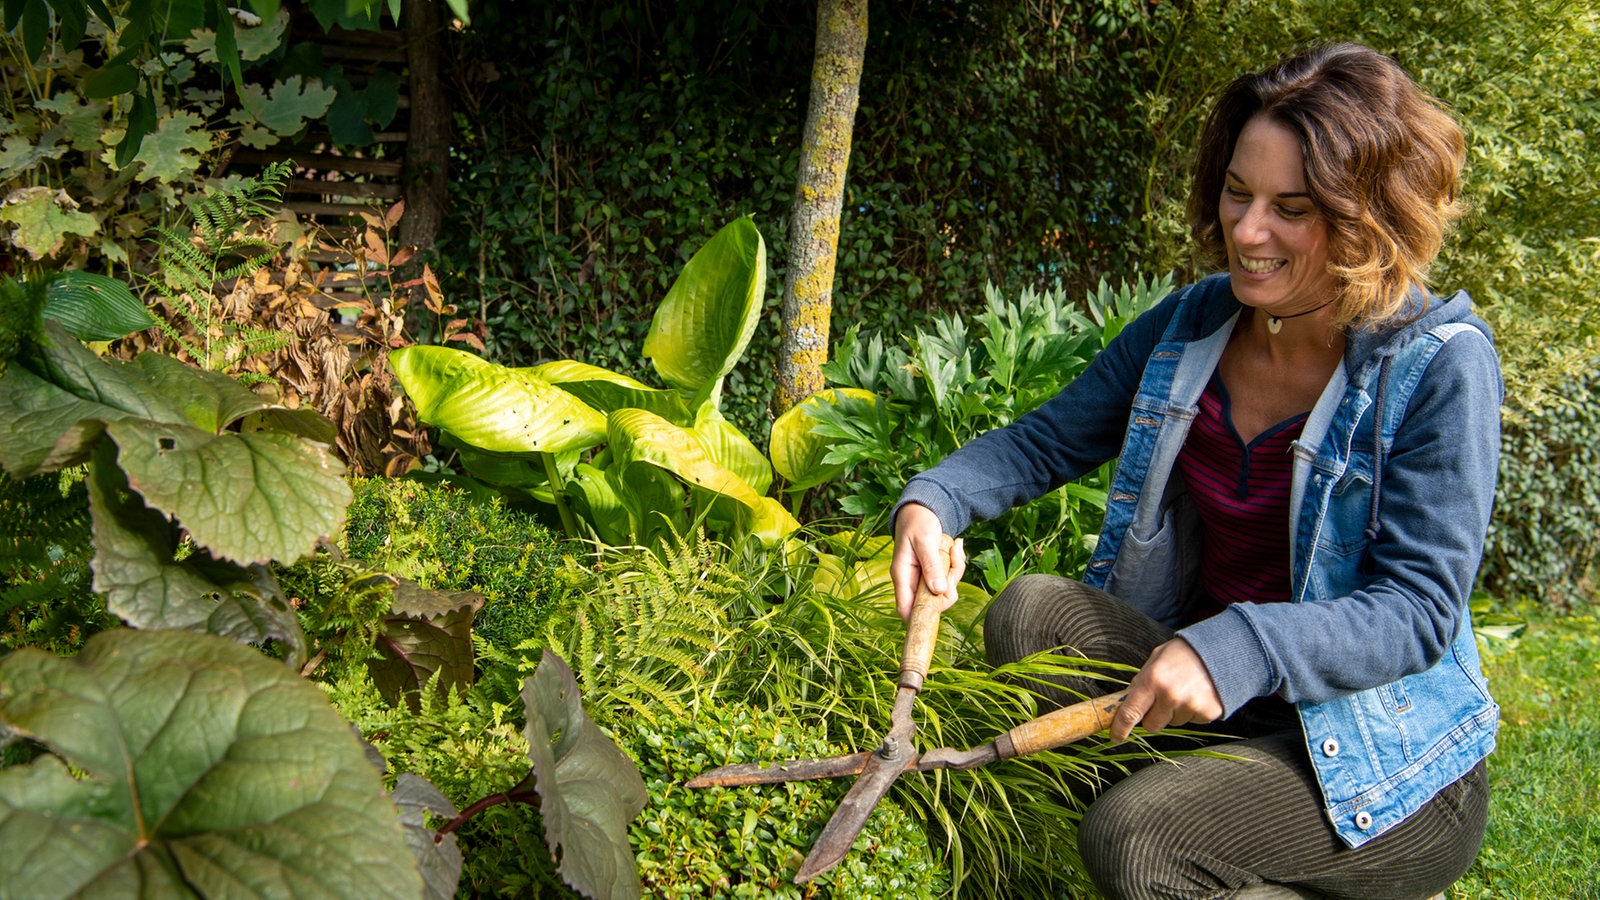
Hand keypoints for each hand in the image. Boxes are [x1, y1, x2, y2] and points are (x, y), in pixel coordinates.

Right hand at [891, 502, 964, 619]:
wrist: (923, 510)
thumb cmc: (918, 522)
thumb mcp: (925, 541)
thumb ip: (931, 565)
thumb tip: (938, 591)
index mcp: (902, 575)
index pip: (905, 607)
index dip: (918, 616)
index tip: (937, 613)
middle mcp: (912, 581)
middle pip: (931, 603)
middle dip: (948, 587)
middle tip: (953, 562)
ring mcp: (924, 579)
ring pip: (944, 592)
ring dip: (955, 572)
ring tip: (954, 548)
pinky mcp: (934, 575)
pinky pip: (950, 580)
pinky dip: (956, 566)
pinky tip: (955, 548)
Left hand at [1109, 638, 1223, 741]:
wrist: (1220, 651)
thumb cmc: (1183, 654)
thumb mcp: (1155, 659)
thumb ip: (1141, 681)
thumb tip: (1126, 701)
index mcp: (1152, 680)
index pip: (1130, 712)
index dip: (1120, 729)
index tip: (1115, 737)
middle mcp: (1170, 695)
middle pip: (1151, 725)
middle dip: (1152, 716)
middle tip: (1162, 698)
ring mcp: (1190, 705)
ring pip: (1172, 723)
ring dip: (1174, 712)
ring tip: (1184, 690)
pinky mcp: (1208, 713)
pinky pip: (1191, 722)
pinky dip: (1192, 712)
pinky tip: (1197, 694)